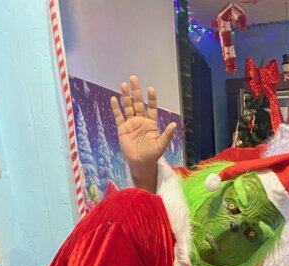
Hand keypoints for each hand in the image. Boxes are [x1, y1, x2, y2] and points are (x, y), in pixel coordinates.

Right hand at [110, 75, 176, 190]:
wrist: (140, 164)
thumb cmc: (152, 156)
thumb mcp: (161, 145)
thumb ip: (167, 135)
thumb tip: (174, 124)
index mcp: (151, 123)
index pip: (152, 107)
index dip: (151, 98)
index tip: (151, 89)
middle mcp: (140, 121)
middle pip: (138, 103)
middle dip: (136, 91)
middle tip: (134, 78)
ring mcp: (131, 124)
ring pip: (128, 107)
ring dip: (125, 96)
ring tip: (123, 85)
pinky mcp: (122, 129)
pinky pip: (119, 116)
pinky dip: (116, 108)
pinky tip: (114, 99)